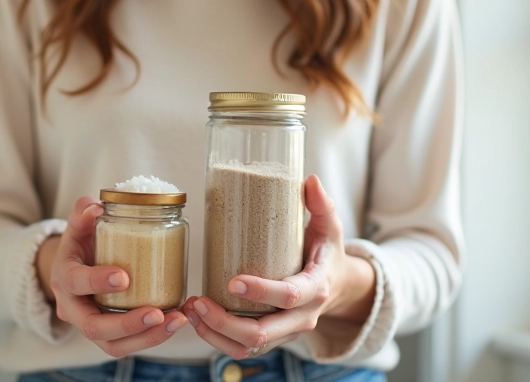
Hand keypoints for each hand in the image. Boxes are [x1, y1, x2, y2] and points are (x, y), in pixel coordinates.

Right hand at [43, 196, 188, 357]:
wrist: (73, 271)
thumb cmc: (80, 247)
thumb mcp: (78, 229)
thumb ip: (83, 215)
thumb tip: (94, 204)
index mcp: (64, 278)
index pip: (76, 283)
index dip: (98, 281)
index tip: (124, 277)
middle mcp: (73, 309)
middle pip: (94, 327)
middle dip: (127, 324)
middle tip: (157, 313)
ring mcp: (90, 326)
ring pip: (113, 345)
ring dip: (147, 337)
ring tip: (176, 321)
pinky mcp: (108, 336)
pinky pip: (128, 345)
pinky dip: (153, 337)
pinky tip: (175, 322)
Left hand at [183, 175, 375, 359]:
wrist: (338, 285)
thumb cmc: (327, 252)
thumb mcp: (330, 227)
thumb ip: (321, 204)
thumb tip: (309, 180)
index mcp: (317, 288)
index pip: (289, 296)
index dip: (261, 291)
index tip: (233, 281)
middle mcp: (303, 317)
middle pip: (263, 332)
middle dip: (225, 322)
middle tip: (198, 301)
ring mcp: (288, 331)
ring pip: (250, 346)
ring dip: (215, 334)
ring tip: (191, 310)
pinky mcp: (274, 337)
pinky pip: (245, 348)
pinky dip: (218, 340)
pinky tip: (197, 320)